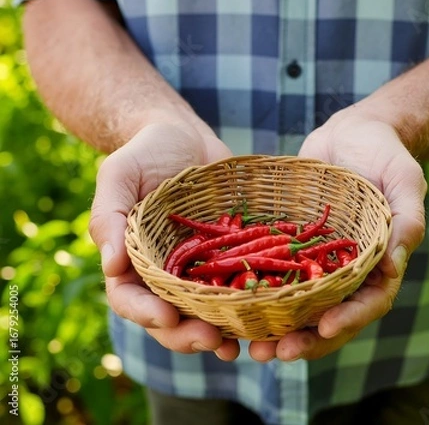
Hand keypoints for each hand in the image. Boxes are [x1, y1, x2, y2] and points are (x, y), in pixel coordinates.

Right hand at [88, 123, 239, 358]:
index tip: (166, 317)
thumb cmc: (146, 152)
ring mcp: (198, 269)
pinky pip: (236, 288)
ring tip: (237, 344)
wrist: (186, 138)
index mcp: (132, 260)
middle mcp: (164, 273)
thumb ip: (109, 216)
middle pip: (169, 317)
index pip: (130, 298)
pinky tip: (265, 317)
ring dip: (219, 332)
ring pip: (204, 312)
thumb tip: (111, 267)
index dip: (145, 314)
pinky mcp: (228, 258)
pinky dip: (247, 307)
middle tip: (211, 340)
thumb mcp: (119, 174)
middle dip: (187, 334)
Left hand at [248, 107, 426, 361]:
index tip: (323, 328)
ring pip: (298, 303)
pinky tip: (232, 303)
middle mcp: (346, 270)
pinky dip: (259, 292)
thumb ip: (406, 220)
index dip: (347, 320)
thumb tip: (393, 266)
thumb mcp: (404, 181)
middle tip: (273, 353)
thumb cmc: (386, 154)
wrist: (354, 133)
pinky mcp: (292, 244)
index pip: (368, 303)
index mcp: (378, 263)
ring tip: (250, 345)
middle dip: (304, 339)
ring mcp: (318, 259)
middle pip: (328, 315)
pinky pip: (275, 271)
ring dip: (276, 327)